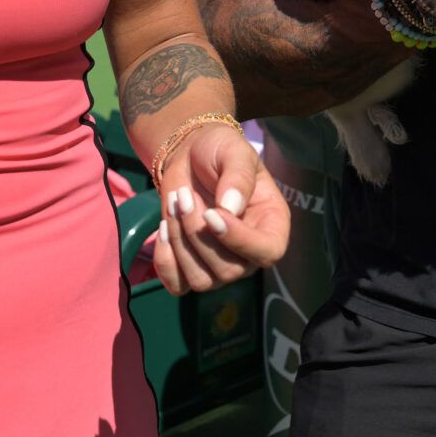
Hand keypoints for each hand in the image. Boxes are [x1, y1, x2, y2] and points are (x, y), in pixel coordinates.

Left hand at [151, 124, 288, 295]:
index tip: (212, 213)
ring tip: (176, 203)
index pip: (268, 252)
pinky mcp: (190, 268)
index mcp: (271, 224)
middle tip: (184, 195)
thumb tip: (230, 208)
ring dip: (180, 242)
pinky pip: (177, 285)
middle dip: (198, 233)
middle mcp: (249, 252)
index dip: (240, 240)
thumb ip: (238, 176)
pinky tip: (164, 227)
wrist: (188, 156)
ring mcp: (220, 265)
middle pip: (228, 271)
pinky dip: (165, 261)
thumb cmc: (219, 150)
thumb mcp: (234, 151)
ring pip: (201, 280)